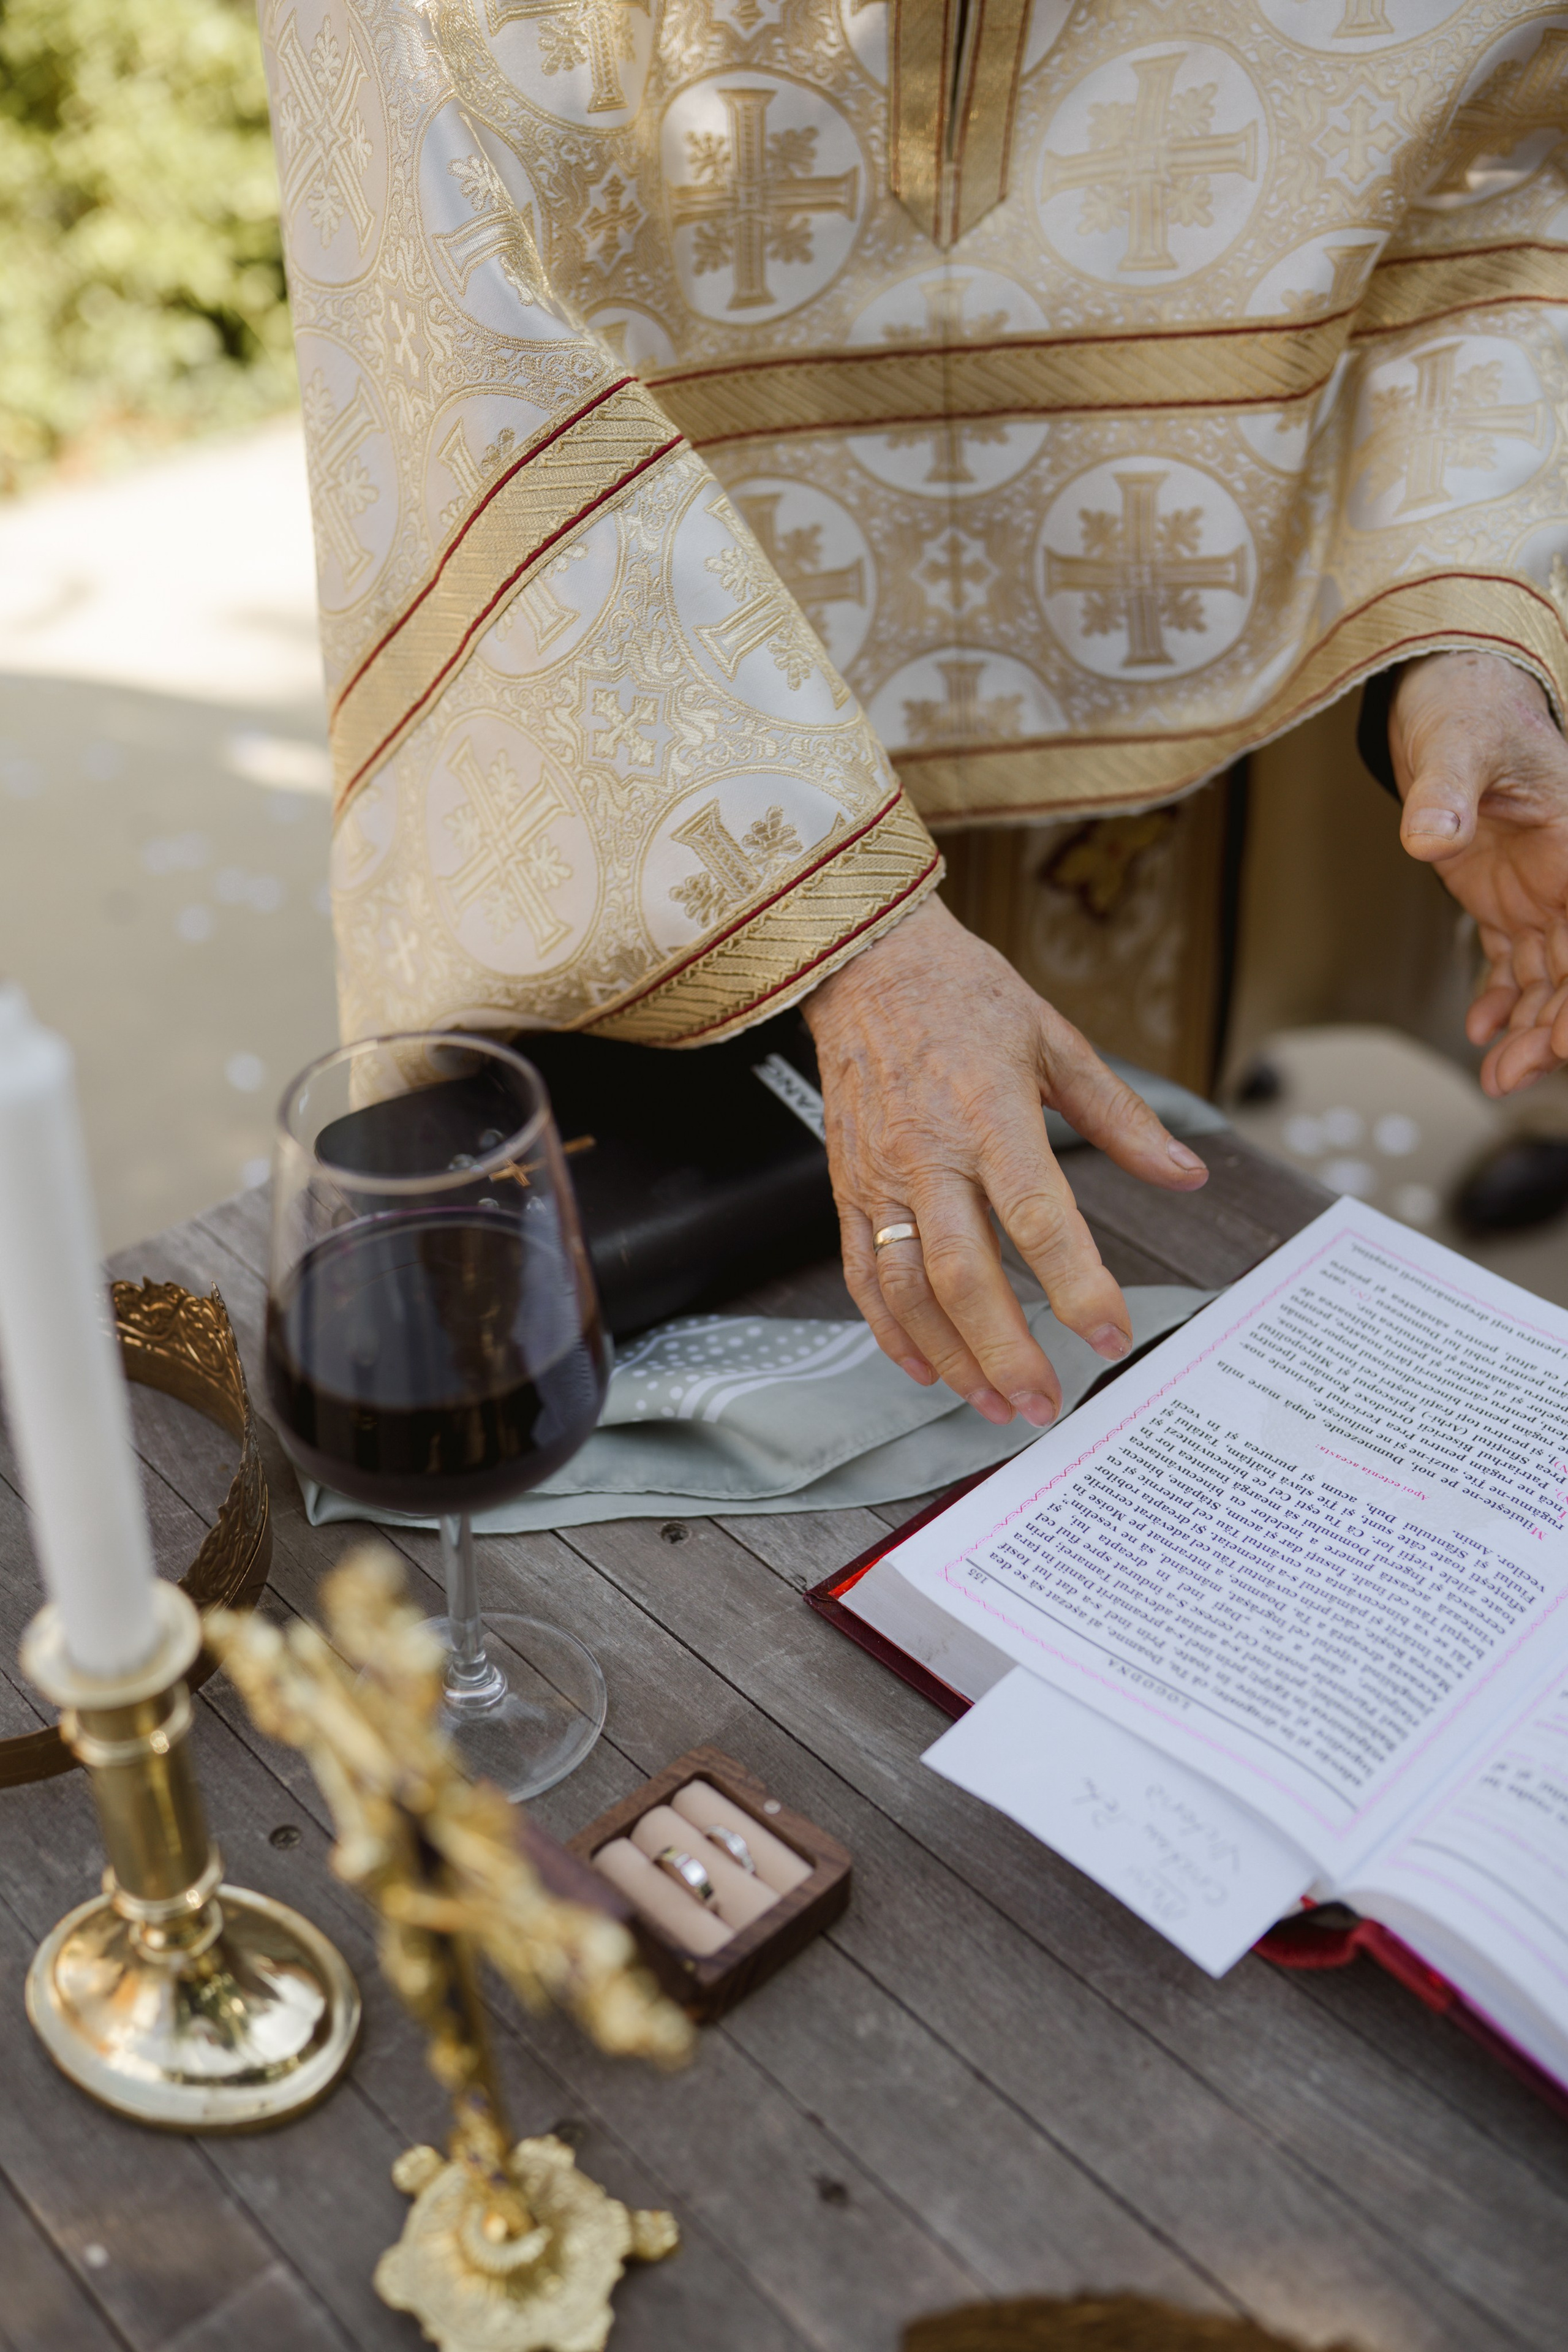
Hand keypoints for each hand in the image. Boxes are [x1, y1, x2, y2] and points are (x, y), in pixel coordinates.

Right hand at [802, 895, 1208, 1427]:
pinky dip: (890, 1332)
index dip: (1076, 1285)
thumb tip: (1186, 1174)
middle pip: (965, 1275)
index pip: (1038, 1217)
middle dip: (1006, 1351)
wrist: (863, 961)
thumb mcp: (1056, 1041)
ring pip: (908, 1290)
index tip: (1108, 1334)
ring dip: (950, 1357)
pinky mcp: (846, 1188)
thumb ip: (1121, 1119)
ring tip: (992, 1403)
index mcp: (991, 1114)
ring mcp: (880, 1176)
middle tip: (1044, 1403)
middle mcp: (928, 1154)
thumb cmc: (962, 997)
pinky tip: (923, 1368)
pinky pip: (862, 1276)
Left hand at [1390, 651, 1567, 1095]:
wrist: (1442, 693)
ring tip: (1497, 1074)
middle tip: (1516, 1074)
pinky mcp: (1505, 896)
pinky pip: (1515, 960)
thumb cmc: (1462, 705)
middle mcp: (1567, 872)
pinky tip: (1485, 1029)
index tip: (1565, 1041)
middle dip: (1555, 1027)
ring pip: (1551, 975)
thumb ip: (1443, 792)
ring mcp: (1539, 887)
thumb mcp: (1454, 743)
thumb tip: (1428, 835)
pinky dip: (1504, 998)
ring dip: (1529, 1027)